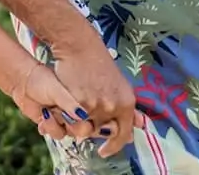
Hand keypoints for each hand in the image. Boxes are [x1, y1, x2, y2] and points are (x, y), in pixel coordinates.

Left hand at [8, 60, 95, 142]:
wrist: (23, 81)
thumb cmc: (43, 80)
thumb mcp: (57, 91)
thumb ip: (70, 104)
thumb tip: (82, 116)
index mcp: (82, 102)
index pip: (94, 118)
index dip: (89, 121)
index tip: (79, 116)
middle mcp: (74, 113)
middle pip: (82, 130)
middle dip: (71, 125)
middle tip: (60, 113)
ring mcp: (62, 120)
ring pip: (66, 133)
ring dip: (55, 125)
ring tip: (47, 111)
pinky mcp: (50, 125)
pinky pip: (53, 133)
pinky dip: (47, 126)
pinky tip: (43, 116)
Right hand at [52, 43, 137, 158]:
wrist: (79, 46)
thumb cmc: (98, 64)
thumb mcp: (119, 85)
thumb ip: (126, 109)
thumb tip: (137, 129)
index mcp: (127, 103)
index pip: (123, 135)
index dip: (113, 146)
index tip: (104, 151)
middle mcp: (113, 106)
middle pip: (101, 132)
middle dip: (92, 130)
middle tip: (84, 121)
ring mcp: (95, 105)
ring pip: (85, 126)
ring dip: (78, 123)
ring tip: (71, 112)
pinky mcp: (77, 101)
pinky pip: (72, 118)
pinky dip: (66, 116)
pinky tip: (61, 109)